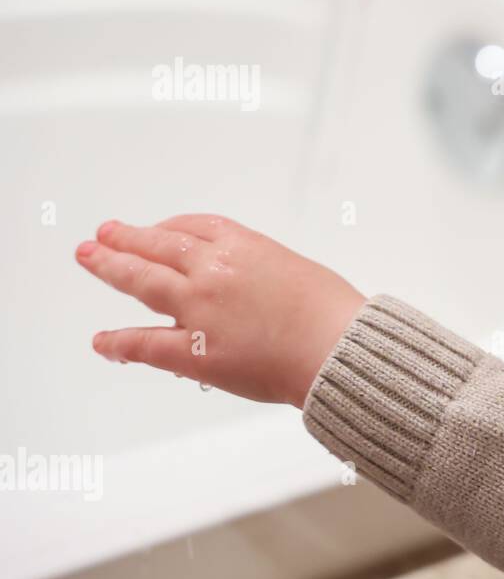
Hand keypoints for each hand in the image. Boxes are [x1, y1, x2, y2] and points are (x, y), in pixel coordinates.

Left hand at [75, 215, 365, 408]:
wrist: (338, 348)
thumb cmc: (334, 313)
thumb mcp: (298, 271)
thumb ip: (265, 273)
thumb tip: (251, 286)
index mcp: (244, 246)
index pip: (194, 226)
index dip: (168, 226)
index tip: (157, 229)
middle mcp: (213, 270)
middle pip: (158, 245)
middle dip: (127, 238)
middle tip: (104, 234)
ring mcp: (198, 309)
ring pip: (142, 281)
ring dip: (111, 268)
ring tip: (90, 258)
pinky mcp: (194, 352)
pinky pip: (144, 344)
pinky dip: (118, 343)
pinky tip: (102, 341)